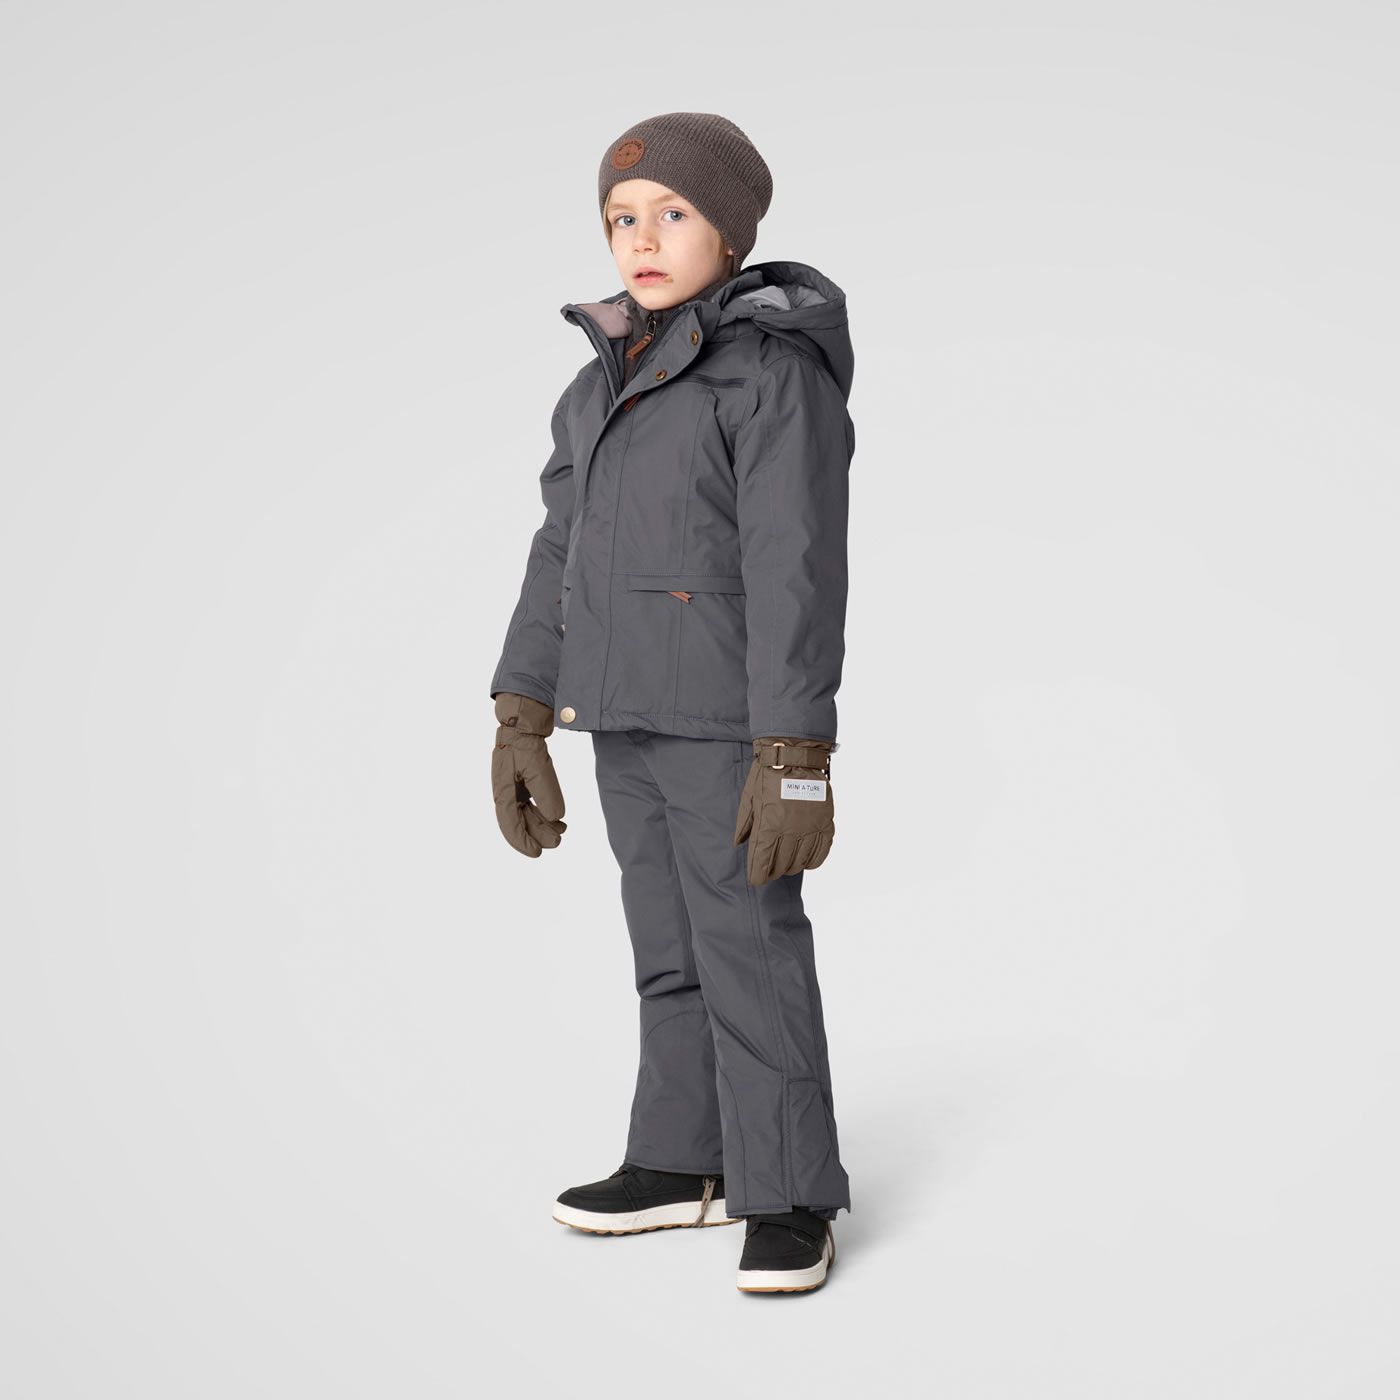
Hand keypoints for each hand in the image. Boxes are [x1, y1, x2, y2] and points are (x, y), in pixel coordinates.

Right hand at [491, 692, 567, 856]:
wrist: (521, 720)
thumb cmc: (525, 741)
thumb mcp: (538, 766)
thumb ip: (546, 792)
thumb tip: (555, 817)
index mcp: (503, 790)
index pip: (510, 823)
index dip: (522, 841)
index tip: (537, 853)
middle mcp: (506, 791)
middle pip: (520, 821)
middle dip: (538, 834)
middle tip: (558, 843)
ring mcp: (514, 786)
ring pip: (527, 813)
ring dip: (543, 824)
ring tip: (562, 832)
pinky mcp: (523, 780)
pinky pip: (532, 803)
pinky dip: (544, 812)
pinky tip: (559, 818)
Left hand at [733, 737, 834, 885]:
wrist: (794, 754)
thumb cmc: (767, 774)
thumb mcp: (750, 798)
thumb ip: (745, 824)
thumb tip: (741, 844)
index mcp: (768, 824)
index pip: (762, 861)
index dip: (758, 875)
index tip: (756, 880)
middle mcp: (790, 829)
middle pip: (781, 864)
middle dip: (773, 871)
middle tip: (769, 871)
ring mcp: (810, 826)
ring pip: (801, 861)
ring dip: (792, 867)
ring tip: (786, 865)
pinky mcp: (825, 821)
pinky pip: (822, 851)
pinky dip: (814, 860)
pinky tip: (806, 861)